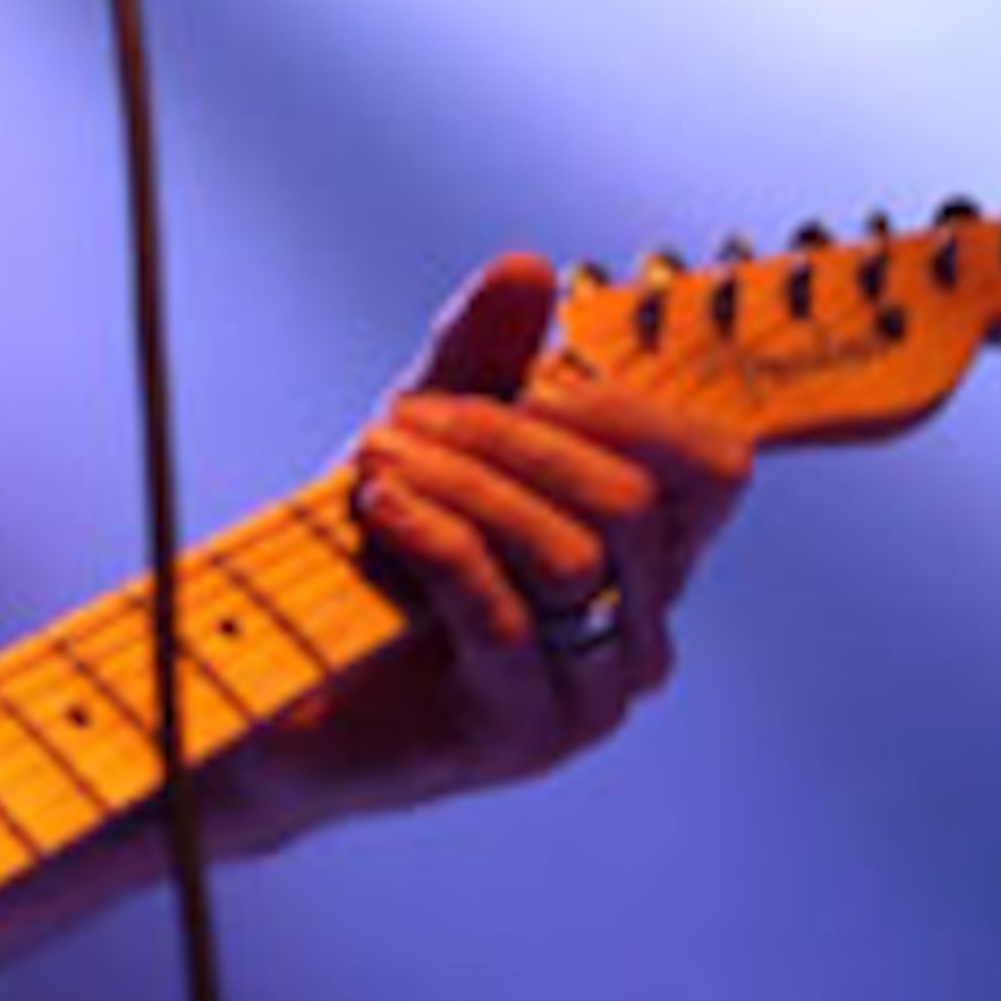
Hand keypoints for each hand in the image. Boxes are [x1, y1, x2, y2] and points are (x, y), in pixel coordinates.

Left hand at [245, 249, 750, 831]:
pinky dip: (437, 543)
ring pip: (570, 556)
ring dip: (464, 488)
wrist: (285, 694)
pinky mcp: (521, 734)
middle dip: (514, 439)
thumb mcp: (432, 443)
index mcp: (645, 559)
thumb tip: (527, 266)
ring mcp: (590, 695)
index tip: (531, 381)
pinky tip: (380, 508)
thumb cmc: (376, 566)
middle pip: (631, 501)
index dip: (634, 409)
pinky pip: (503, 617)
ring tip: (378, 461)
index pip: (715, 470)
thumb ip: (486, 359)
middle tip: (410, 418)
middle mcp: (640, 630)